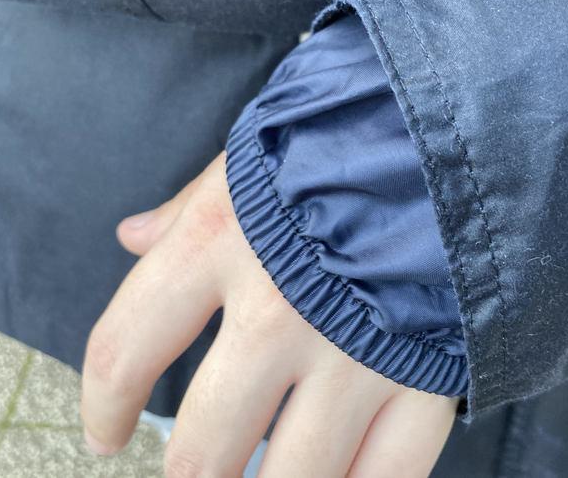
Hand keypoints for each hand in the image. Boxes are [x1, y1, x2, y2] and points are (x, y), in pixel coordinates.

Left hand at [80, 152, 457, 476]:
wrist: (464, 126)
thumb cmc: (345, 134)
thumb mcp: (252, 156)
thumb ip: (187, 208)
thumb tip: (133, 238)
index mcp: (217, 243)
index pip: (124, 352)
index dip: (103, 407)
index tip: (107, 430)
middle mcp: (277, 311)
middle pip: (203, 450)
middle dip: (190, 472)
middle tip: (197, 467)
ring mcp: (356, 354)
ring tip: (263, 476)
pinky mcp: (428, 376)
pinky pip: (385, 477)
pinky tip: (339, 476)